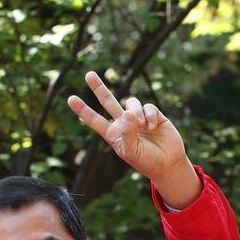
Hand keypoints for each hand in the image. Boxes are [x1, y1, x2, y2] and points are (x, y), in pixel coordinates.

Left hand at [67, 71, 199, 208]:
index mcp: (114, 134)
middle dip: (99, 88)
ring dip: (136, 112)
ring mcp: (139, 118)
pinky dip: (150, 115)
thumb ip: (127, 132)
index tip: (71, 99)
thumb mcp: (132, 152)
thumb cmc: (147, 162)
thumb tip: (128, 112)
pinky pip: (148, 107)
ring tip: (143, 126)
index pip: (96, 120)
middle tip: (89, 75)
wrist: (169, 164)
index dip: (83, 110)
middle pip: (108, 101)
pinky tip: (153, 127)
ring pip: (131, 102)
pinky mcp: (154, 115)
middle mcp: (124, 123)